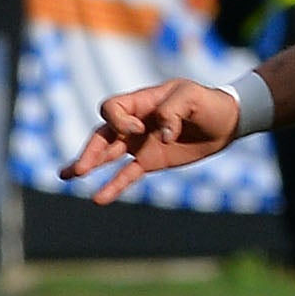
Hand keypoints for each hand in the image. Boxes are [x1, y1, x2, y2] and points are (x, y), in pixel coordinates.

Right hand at [62, 78, 245, 202]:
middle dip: (90, 151)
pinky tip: (99, 199)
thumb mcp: (192, 96)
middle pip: (102, 134)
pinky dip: (112, 186)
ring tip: (68, 176)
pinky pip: (126, 174)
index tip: (140, 129)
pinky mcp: (149, 161)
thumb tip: (161, 137)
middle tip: (80, 168)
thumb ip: (173, 111)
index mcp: (140, 102)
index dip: (119, 121)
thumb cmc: (207, 102)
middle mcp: (134, 122)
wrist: (226, 122)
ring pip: (106, 154)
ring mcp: (139, 143)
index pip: (112, 109)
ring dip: (88, 164)